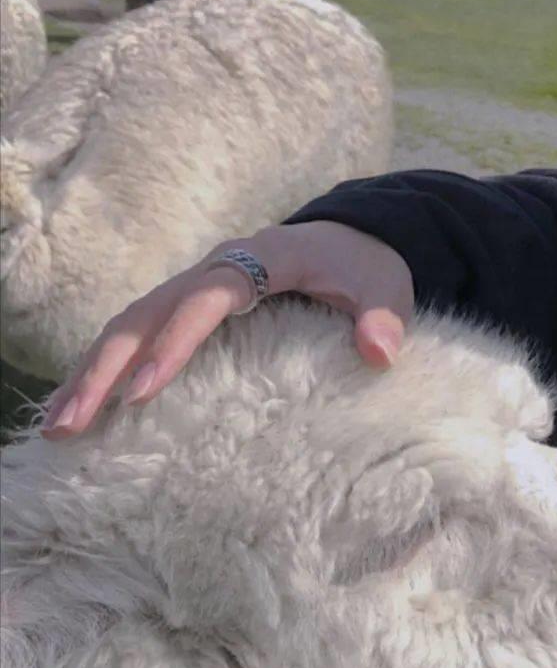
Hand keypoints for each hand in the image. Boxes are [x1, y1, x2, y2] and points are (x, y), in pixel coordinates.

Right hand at [42, 221, 413, 436]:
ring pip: (130, 324)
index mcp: (260, 259)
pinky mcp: (192, 307)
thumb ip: (384, 318)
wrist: (353, 240)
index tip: (146, 393)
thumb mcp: (386, 287)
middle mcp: (217, 268)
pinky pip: (141, 334)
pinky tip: (86, 408)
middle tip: (72, 424)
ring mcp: (198, 286)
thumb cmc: (366, 267)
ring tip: (59, 427)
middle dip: (105, 367)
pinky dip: (110, 368)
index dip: (174, 343)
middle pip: (146, 312)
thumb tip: (379, 353)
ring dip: (93, 373)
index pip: (206, 299)